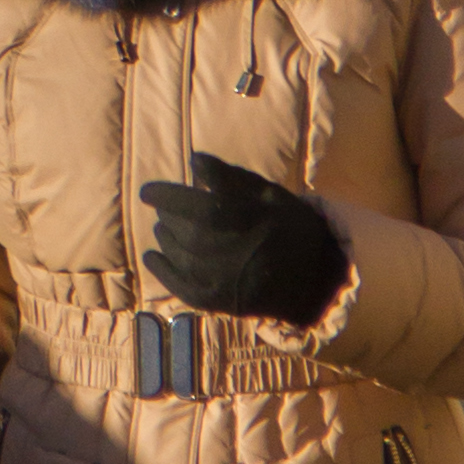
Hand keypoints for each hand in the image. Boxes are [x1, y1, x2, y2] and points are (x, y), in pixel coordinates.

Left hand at [139, 150, 346, 328]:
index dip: (162, 194)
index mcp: (234, 217)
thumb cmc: (290, 227)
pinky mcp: (214, 301)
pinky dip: (161, 269)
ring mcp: (216, 278)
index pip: (184, 202)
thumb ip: (229, 177)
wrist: (316, 279)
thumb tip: (194, 161)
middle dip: (167, 214)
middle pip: (177, 226)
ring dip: (165, 236)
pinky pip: (178, 285)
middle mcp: (219, 248)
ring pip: (175, 252)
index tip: (148, 191)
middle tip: (166, 208)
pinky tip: (153, 256)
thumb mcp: (268, 193)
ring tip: (166, 228)